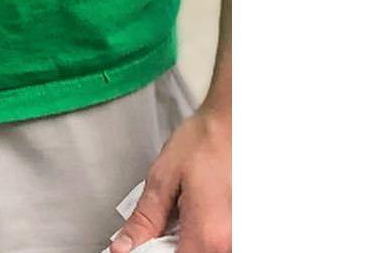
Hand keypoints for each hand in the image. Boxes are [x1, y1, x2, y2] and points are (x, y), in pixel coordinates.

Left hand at [112, 104, 229, 252]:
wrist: (233, 124)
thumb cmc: (204, 142)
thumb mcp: (162, 177)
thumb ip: (144, 218)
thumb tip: (124, 244)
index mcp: (206, 237)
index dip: (148, 252)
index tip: (136, 243)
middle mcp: (228, 245)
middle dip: (166, 244)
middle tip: (160, 220)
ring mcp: (239, 239)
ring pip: (199, 251)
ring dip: (182, 240)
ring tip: (179, 212)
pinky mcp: (241, 232)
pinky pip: (213, 244)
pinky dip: (197, 234)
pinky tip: (192, 214)